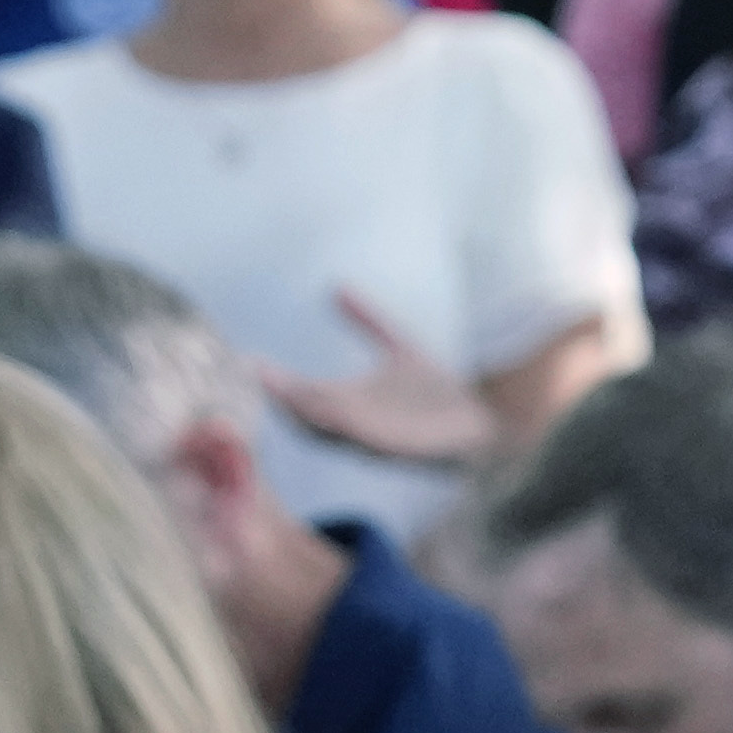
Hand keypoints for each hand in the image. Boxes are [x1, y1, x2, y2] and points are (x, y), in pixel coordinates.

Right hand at [246, 288, 497, 474]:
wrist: (487, 416)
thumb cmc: (442, 392)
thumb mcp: (399, 346)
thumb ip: (367, 320)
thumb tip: (336, 287)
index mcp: (350, 406)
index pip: (301, 397)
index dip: (275, 382)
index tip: (246, 361)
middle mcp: (355, 425)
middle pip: (304, 414)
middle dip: (276, 395)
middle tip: (247, 372)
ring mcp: (373, 437)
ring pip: (324, 424)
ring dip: (297, 405)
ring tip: (270, 384)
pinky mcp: (394, 445)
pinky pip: (357, 432)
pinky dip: (335, 417)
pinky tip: (316, 398)